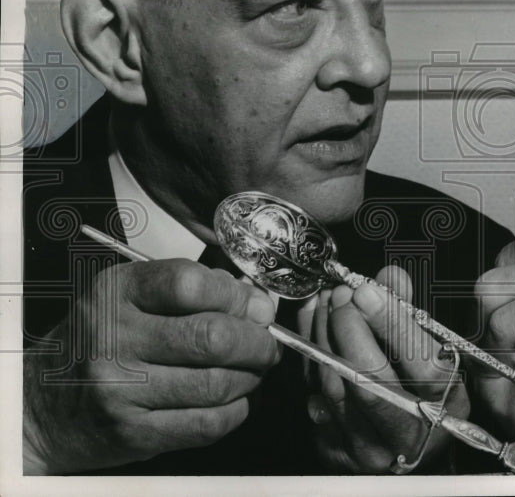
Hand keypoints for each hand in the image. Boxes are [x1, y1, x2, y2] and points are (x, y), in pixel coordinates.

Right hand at [23, 258, 279, 473]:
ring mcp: (120, 389)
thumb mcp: (132, 296)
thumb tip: (259, 304)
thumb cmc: (101, 341)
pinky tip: (235, 400)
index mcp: (117, 292)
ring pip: (216, 383)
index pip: (190, 284)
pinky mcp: (132, 432)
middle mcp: (114, 338)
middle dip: (257, 342)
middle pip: (212, 337)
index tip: (257, 307)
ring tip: (252, 371)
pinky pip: (206, 423)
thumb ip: (196, 290)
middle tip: (267, 345)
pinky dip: (236, 411)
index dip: (237, 296)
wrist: (44, 403)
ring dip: (250, 377)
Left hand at [307, 266, 469, 473]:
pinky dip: (309, 355)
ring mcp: (367, 448)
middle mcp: (406, 435)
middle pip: (368, 379)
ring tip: (325, 302)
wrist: (413, 448)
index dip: (390, 323)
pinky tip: (312, 326)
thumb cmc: (427, 396)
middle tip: (342, 294)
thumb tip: (389, 278)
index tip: (367, 290)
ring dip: (323, 336)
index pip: (419, 364)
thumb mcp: (437, 357)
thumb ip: (412, 315)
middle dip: (349, 327)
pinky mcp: (334, 450)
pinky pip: (312, 397)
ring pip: (334, 386)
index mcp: (444, 407)